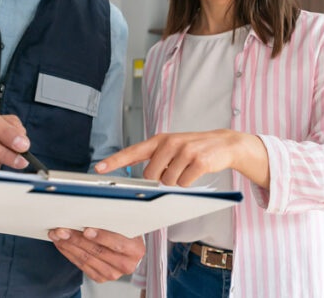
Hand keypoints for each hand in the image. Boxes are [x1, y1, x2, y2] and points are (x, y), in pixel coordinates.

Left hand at [48, 227, 143, 282]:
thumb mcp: (124, 224)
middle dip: (77, 239)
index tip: (86, 230)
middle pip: (98, 251)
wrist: (127, 249)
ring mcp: (113, 273)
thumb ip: (113, 221)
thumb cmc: (124, 232)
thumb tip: (91, 211)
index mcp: (135, 250)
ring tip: (57, 235)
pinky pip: (81, 265)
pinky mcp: (100, 277)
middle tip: (62, 230)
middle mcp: (126, 265)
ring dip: (69, 246)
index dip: (101, 236)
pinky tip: (62, 244)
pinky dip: (69, 253)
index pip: (118, 243)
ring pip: (86, 259)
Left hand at [94, 130, 269, 187]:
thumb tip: (143, 180)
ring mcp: (185, 151)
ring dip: (177, 182)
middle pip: (151, 175)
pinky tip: (196, 172)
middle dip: (160, 179)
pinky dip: (189, 183)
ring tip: (187, 170)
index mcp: (160, 140)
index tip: (99, 168)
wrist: (224, 143)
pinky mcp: (199, 161)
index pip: (132, 151)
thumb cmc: (193, 149)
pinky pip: (184, 183)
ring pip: (168, 181)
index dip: (115, 161)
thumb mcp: (172, 148)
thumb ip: (155, 159)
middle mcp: (170, 142)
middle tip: (174, 171)